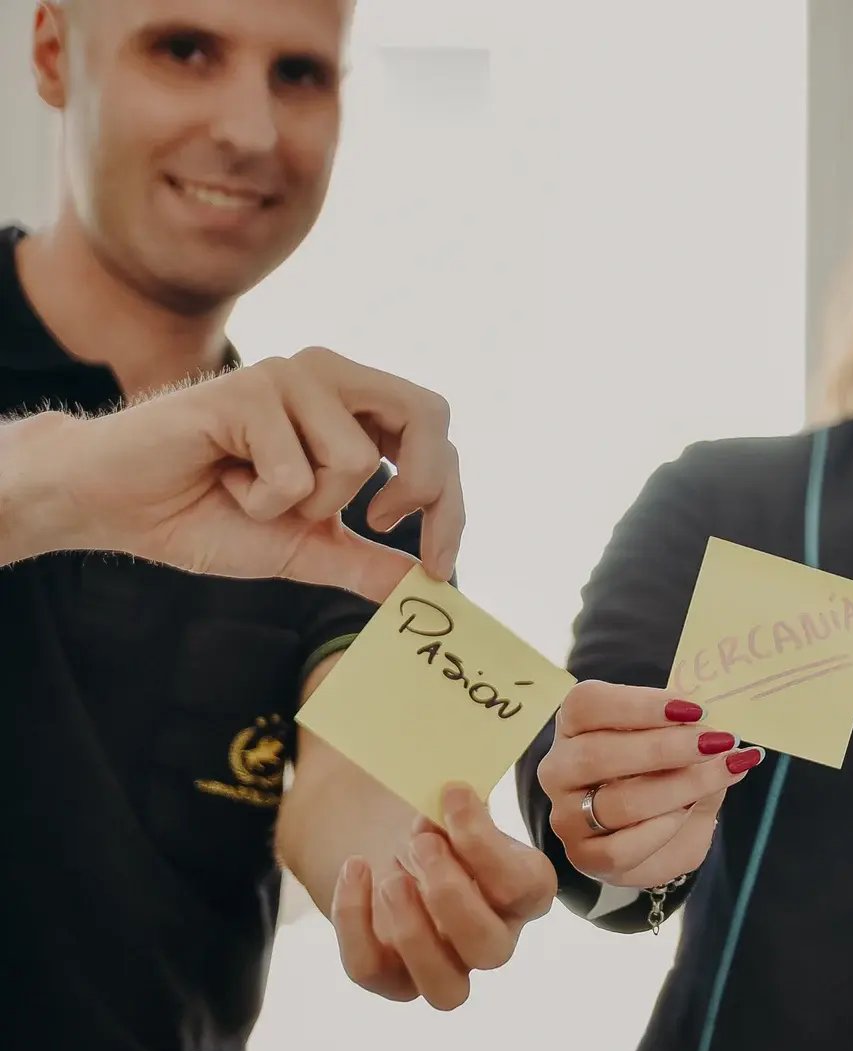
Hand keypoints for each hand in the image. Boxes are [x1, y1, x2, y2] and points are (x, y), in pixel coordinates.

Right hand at [51, 346, 464, 600]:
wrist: (118, 506)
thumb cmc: (207, 514)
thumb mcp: (306, 547)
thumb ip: (367, 561)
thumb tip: (429, 587)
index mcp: (350, 404)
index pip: (436, 433)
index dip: (450, 502)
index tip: (439, 565)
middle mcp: (327, 376)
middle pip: (426, 415)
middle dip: (421, 488)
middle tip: (377, 524)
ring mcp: (288, 376)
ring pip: (358, 458)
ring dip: (308, 505)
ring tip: (256, 492)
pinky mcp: (247, 390)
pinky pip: (295, 474)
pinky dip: (261, 501)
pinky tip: (224, 480)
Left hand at [330, 783, 555, 1009]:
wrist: (394, 850)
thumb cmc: (440, 830)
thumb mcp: (454, 812)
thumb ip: (458, 811)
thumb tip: (448, 799)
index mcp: (524, 893)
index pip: (524, 886)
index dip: (485, 844)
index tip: (451, 794)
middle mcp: (494, 938)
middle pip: (491, 949)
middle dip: (451, 896)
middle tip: (422, 843)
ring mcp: (447, 966)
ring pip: (446, 991)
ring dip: (413, 932)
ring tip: (391, 878)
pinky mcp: (394, 979)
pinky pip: (372, 971)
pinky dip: (355, 923)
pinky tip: (354, 871)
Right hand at [537, 682, 763, 888]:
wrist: (661, 837)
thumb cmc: (665, 774)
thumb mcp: (681, 746)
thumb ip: (694, 736)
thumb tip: (722, 737)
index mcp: (575, 725)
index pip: (588, 704)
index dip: (639, 704)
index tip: (693, 708)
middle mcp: (559, 768)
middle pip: (598, 754)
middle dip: (664, 748)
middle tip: (715, 742)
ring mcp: (567, 816)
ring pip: (619, 802)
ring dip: (680, 788)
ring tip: (720, 776)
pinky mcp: (585, 856)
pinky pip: (623, 847)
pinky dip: (664, 829)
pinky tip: (688, 814)